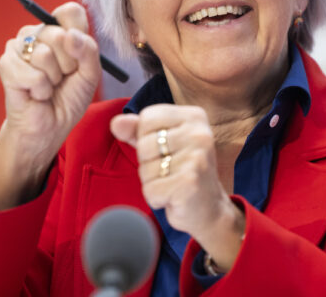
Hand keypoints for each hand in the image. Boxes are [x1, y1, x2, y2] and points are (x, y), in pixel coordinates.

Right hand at [0, 2, 101, 208]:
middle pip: (60, 34)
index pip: (70, 12)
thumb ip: (88, 51)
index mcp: (59, 29)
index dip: (79, 36)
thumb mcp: (90, 74)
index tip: (78, 57)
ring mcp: (19, 46)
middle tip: (62, 78)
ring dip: (53, 79)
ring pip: (44, 55)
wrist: (49, 126)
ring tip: (49, 86)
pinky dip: (40, 90)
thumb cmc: (68, 98)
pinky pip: (32, 75)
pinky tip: (36, 94)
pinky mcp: (6, 64)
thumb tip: (71, 35)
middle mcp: (37, 32)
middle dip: (68, 65)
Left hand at [111, 105, 245, 271]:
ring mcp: (197, 158)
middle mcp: (199, 133)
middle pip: (144, 144)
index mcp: (194, 116)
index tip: (167, 150)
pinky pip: (150, 190)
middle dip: (148, 163)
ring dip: (152, 182)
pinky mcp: (189, 184)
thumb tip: (116, 122)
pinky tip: (173, 197)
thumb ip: (137, 130)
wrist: (209, 209)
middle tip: (170, 171)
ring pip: (145, 168)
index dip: (146, 137)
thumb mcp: (160, 143)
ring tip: (172, 183)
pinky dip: (156, 198)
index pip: (147, 117)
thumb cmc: (181, 171)